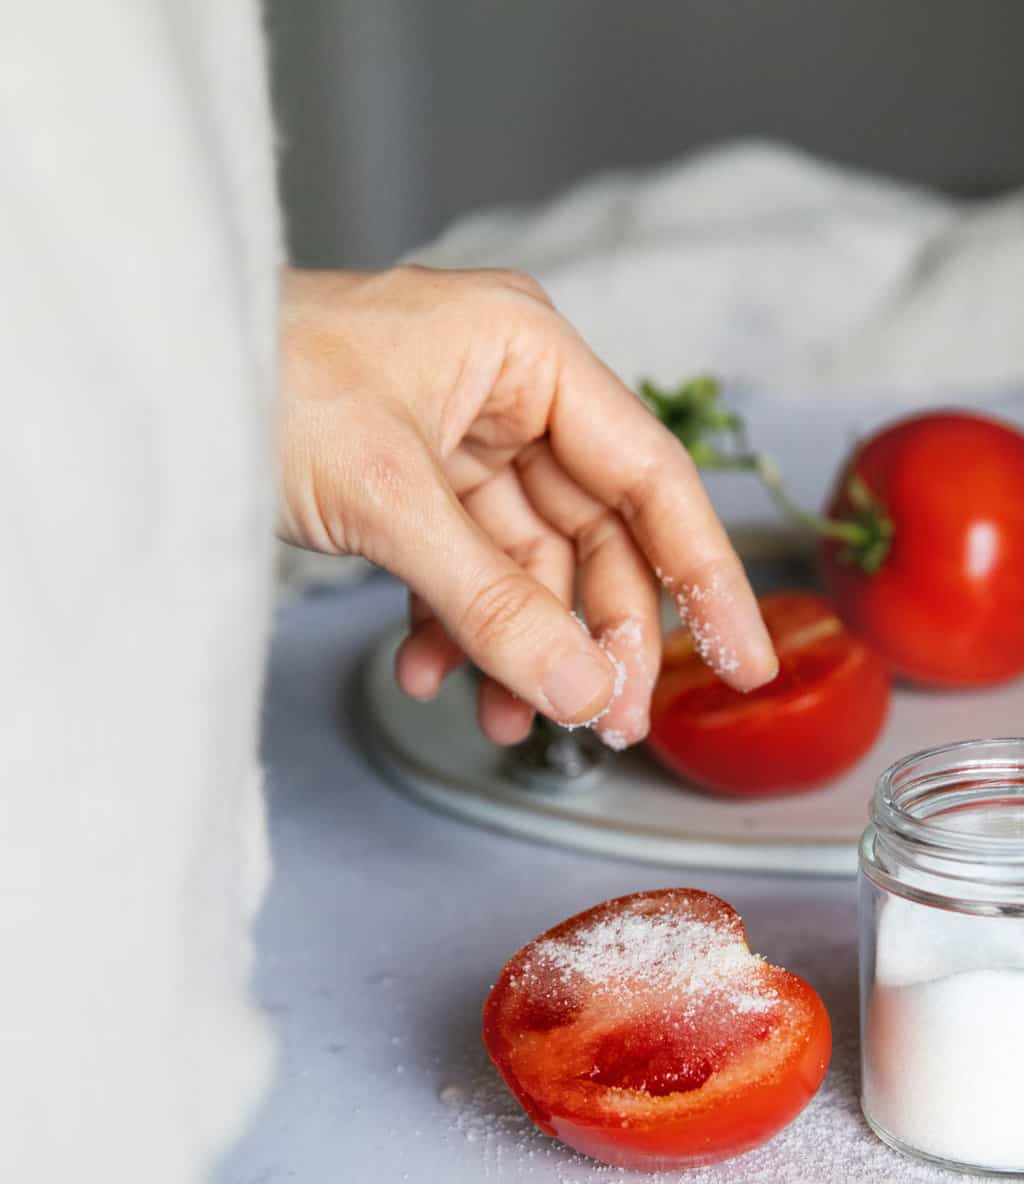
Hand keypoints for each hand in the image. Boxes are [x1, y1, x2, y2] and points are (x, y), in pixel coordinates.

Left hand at [278, 266, 776, 746]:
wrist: (157, 380)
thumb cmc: (258, 381)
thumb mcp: (390, 499)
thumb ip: (496, 604)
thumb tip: (585, 691)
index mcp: (527, 354)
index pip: (651, 476)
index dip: (706, 575)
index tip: (744, 658)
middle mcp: (508, 393)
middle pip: (595, 535)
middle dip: (596, 635)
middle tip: (604, 721)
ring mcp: (462, 442)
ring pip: (530, 567)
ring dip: (520, 650)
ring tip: (504, 724)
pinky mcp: (417, 485)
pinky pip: (467, 571)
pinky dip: (456, 630)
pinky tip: (429, 676)